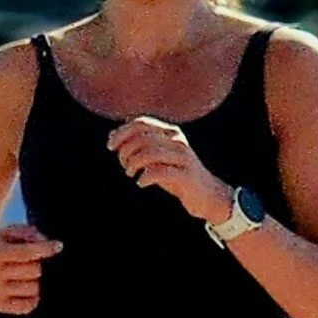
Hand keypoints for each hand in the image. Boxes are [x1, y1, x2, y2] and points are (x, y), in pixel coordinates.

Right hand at [0, 223, 60, 314]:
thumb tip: (44, 241)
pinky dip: (34, 298)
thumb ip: (26, 232)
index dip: (44, 249)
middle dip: (40, 265)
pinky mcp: (0, 306)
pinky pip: (28, 305)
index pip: (25, 252)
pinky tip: (27, 290)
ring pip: (34, 289)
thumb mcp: (5, 235)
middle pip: (34, 271)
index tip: (59, 246)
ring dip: (37, 282)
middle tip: (34, 263)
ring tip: (29, 276)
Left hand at [107, 117, 231, 224]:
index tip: (111, 146)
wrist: (206, 195)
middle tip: (123, 164)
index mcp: (170, 132)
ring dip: (133, 163)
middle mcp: (178, 141)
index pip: (142, 122)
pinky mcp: (186, 175)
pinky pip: (160, 172)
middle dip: (126, 150)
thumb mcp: (158, 157)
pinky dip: (145, 177)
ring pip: (150, 152)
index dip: (122, 132)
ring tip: (130, 173)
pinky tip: (141, 183)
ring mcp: (183, 157)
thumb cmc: (177, 175)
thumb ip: (139, 145)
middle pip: (143, 137)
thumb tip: (112, 135)